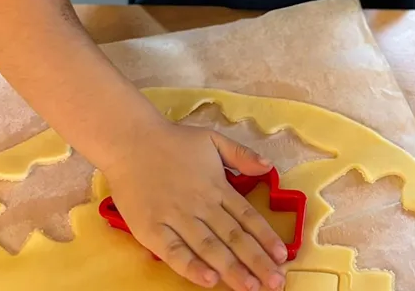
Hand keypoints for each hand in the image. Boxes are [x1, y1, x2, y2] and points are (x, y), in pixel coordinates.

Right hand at [104, 120, 286, 290]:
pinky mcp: (152, 229)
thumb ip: (241, 154)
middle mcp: (201, 204)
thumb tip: (268, 166)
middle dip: (256, 261)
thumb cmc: (173, 141)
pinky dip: (192, 267)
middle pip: (233, 237)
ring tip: (251, 287)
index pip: (247, 216)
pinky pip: (174, 252)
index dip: (265, 237)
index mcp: (217, 186)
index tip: (283, 256)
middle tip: (276, 283)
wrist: (131, 141)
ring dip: (232, 269)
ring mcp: (176, 217)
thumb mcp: (213, 139)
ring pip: (209, 248)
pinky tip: (209, 280)